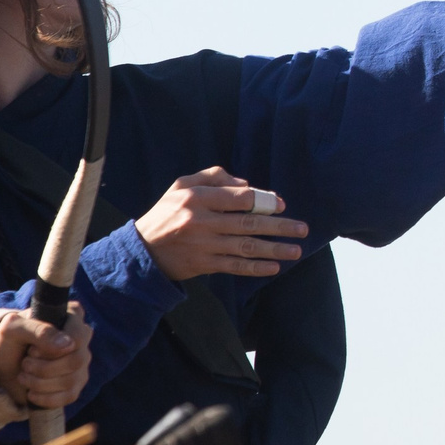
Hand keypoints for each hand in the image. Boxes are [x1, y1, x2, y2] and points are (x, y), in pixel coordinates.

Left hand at [0, 304, 93, 409]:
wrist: (0, 364)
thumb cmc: (8, 340)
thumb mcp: (14, 329)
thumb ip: (39, 331)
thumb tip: (68, 345)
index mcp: (72, 317)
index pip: (78, 336)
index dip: (52, 348)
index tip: (32, 350)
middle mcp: (81, 340)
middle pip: (76, 361)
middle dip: (43, 368)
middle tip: (25, 363)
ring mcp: (81, 364)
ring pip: (71, 380)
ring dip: (39, 383)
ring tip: (24, 376)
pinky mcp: (76, 385)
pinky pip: (69, 397)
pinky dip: (45, 398)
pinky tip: (31, 392)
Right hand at [136, 167, 307, 280]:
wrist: (142, 250)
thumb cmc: (168, 212)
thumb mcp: (182, 186)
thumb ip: (213, 177)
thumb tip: (247, 184)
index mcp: (197, 197)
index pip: (239, 197)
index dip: (264, 201)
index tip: (281, 205)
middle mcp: (201, 221)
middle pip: (248, 223)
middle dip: (279, 226)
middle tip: (302, 229)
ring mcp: (203, 245)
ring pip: (245, 247)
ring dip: (274, 249)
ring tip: (296, 250)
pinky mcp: (203, 264)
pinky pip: (234, 266)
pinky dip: (255, 268)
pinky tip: (273, 267)